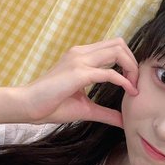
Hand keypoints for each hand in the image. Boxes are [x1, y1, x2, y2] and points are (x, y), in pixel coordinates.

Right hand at [22, 38, 138, 127]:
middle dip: (133, 62)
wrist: (28, 106)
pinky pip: (110, 73)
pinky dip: (124, 82)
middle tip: (136, 83)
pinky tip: (129, 93)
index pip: (113, 46)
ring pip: (117, 51)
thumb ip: (105, 112)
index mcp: (81, 56)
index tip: (132, 82)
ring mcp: (79, 60)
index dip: (127, 61)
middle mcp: (81, 53)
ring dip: (131, 68)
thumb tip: (123, 121)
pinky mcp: (79, 73)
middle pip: (119, 43)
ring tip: (134, 87)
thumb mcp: (85, 108)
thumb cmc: (52, 105)